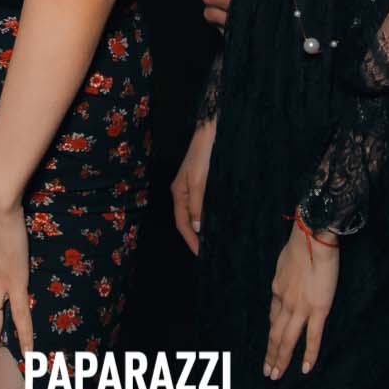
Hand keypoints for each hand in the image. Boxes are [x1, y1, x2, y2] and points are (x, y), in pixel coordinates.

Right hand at [172, 117, 215, 256]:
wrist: (206, 135)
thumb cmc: (201, 158)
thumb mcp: (199, 182)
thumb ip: (197, 205)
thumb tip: (197, 227)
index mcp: (178, 194)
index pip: (182, 222)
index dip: (190, 238)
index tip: (199, 253)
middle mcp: (181, 193)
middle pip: (184, 220)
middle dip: (193, 237)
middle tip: (204, 252)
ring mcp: (188, 189)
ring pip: (191, 214)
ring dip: (198, 228)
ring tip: (207, 242)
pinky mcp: (197, 184)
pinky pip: (197, 206)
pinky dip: (202, 217)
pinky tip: (210, 223)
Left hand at [264, 219, 338, 378]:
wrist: (312, 237)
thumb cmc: (301, 243)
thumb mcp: (285, 261)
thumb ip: (287, 274)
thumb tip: (288, 278)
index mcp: (278, 289)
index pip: (274, 316)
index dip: (272, 332)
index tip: (271, 344)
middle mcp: (284, 302)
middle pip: (275, 333)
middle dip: (270, 354)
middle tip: (267, 372)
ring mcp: (300, 308)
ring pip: (287, 340)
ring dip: (281, 359)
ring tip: (275, 375)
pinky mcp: (317, 309)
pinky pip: (312, 337)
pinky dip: (308, 355)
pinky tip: (306, 369)